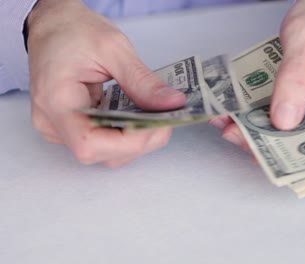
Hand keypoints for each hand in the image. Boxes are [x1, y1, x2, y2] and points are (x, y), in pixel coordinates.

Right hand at [27, 0, 185, 166]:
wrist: (53, 25)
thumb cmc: (73, 31)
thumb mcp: (113, 48)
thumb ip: (142, 81)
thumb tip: (172, 104)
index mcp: (56, 101)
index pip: (90, 143)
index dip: (129, 142)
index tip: (160, 125)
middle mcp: (52, 123)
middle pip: (102, 153)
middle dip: (141, 140)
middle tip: (167, 118)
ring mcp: (60, 128)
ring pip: (106, 153)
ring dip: (137, 140)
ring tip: (157, 117)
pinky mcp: (72, 127)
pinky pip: (103, 142)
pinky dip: (127, 134)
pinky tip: (142, 117)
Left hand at [212, 0, 304, 150]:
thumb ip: (294, 79)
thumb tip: (284, 122)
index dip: (293, 152)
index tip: (260, 152)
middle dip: (266, 141)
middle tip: (233, 133)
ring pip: (291, 127)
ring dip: (258, 128)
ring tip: (227, 121)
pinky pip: (285, 111)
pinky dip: (261, 112)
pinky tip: (237, 111)